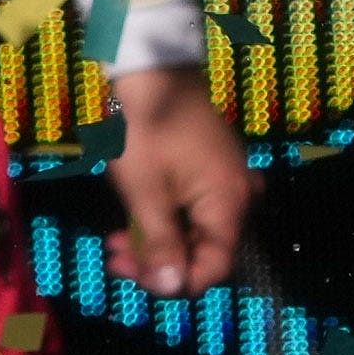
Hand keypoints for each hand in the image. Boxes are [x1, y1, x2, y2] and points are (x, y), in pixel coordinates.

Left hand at [103, 66, 247, 297]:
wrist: (150, 65)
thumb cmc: (145, 128)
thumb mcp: (145, 192)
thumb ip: (161, 244)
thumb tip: (173, 289)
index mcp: (230, 204)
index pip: (215, 267)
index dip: (176, 282)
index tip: (136, 278)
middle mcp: (238, 195)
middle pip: (204, 248)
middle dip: (159, 261)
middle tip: (115, 259)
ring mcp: (226, 178)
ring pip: (195, 228)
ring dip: (156, 241)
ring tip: (115, 243)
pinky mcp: (210, 166)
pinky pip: (193, 205)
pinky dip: (164, 216)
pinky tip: (133, 220)